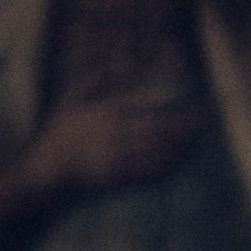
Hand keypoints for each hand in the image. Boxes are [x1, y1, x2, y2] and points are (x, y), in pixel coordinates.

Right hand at [0, 92, 201, 221]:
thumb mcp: (67, 105)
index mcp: (102, 114)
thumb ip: (88, 88)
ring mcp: (118, 157)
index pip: (139, 105)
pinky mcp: (120, 179)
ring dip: (181, 143)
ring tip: (200, 137)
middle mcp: (112, 135)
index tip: (182, 98)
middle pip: (154, 126)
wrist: (47, 173)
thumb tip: (103, 71)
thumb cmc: (55, 138)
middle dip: (181, 121)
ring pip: (156, 149)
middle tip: (204, 117)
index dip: (163, 102)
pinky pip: (148, 173)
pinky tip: (182, 161)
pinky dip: (167, 166)